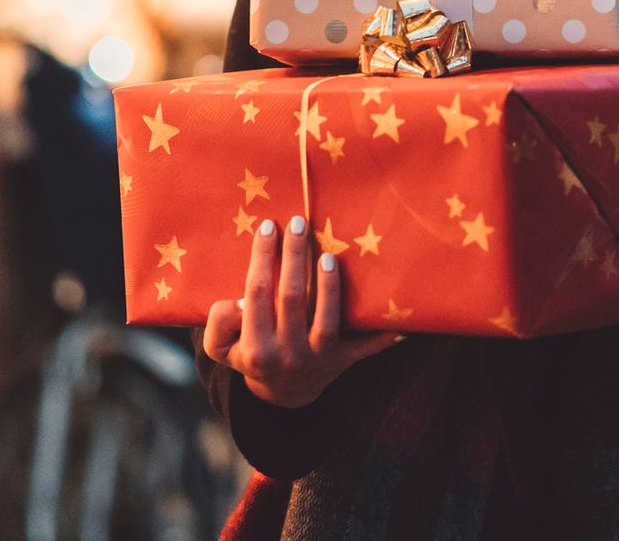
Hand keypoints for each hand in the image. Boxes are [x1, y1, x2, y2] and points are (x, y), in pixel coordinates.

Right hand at [200, 214, 403, 407]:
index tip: (268, 226)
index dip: (262, 258)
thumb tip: (237, 302)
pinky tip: (400, 321)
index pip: (257, 294)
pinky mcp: (344, 360)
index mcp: (256, 348)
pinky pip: (366, 348)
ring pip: (327, 319)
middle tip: (298, 223)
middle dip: (293, 257)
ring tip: (328, 255)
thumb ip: (218, 323)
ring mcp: (319, 357)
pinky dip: (383, 336)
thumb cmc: (251, 356)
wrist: (283, 395)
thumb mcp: (221, 349)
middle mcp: (288, 353)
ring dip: (329, 286)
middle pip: (291, 298)